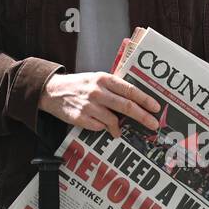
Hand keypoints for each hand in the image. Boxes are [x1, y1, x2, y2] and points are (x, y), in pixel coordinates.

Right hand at [37, 71, 160, 137]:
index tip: (156, 108)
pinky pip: (99, 127)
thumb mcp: (97, 79)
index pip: (129, 90)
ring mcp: (88, 105)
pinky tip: (99, 124)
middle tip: (154, 124)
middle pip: (126, 106)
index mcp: (104, 79)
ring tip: (119, 130)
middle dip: (143, 117)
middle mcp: (97, 91)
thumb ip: (114, 87)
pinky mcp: (80, 118)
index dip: (145, 100)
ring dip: (119, 127)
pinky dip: (103, 128)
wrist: (52, 91)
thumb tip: (137, 100)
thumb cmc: (80, 85)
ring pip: (113, 120)